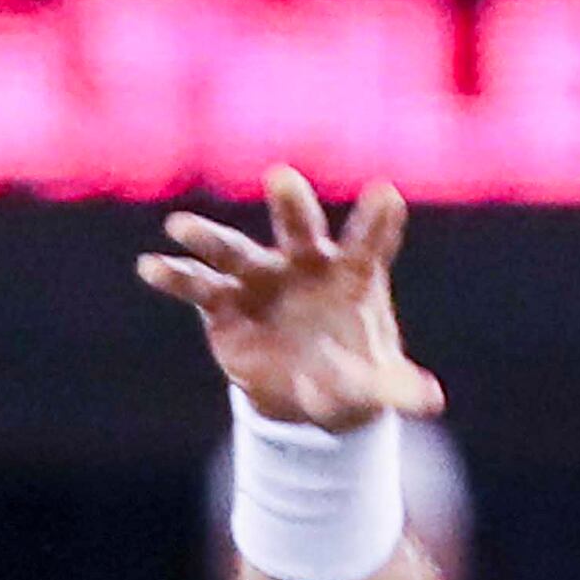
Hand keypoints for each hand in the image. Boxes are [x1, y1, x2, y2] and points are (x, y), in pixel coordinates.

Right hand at [134, 169, 448, 429]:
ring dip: (208, 238)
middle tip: (281, 179)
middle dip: (290, 206)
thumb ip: (400, 387)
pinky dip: (174, 276)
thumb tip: (430, 400)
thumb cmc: (353, 370)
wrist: (311, 389)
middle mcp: (304, 263)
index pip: (368, 243)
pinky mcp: (225, 302)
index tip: (387, 195)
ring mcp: (261, 277)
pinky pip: (197, 286)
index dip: (378, 222)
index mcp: (352, 274)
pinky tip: (150, 266)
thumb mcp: (379, 384)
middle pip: (299, 228)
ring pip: (236, 251)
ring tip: (180, 227)